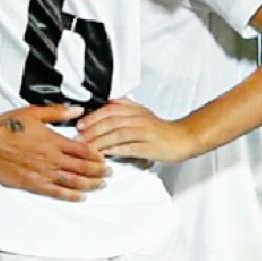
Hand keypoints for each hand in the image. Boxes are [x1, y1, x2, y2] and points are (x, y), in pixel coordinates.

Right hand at [0, 104, 107, 201]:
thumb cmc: (7, 126)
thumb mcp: (33, 112)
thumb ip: (57, 111)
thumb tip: (78, 109)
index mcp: (54, 141)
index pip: (83, 150)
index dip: (97, 155)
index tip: (105, 158)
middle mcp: (52, 159)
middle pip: (82, 168)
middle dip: (99, 171)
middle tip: (109, 173)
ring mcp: (43, 173)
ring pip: (73, 181)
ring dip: (90, 184)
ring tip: (101, 185)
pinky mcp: (33, 184)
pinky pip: (56, 192)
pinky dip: (71, 196)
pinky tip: (81, 197)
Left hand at [75, 98, 196, 162]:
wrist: (182, 138)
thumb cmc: (159, 129)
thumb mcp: (140, 114)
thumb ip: (123, 109)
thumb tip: (103, 106)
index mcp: (134, 110)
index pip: (110, 109)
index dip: (93, 116)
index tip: (80, 123)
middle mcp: (139, 118)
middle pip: (111, 121)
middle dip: (92, 129)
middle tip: (79, 137)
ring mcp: (144, 132)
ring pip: (118, 134)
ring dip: (100, 140)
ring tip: (87, 146)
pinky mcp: (149, 146)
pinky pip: (129, 147)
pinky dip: (115, 150)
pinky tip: (105, 153)